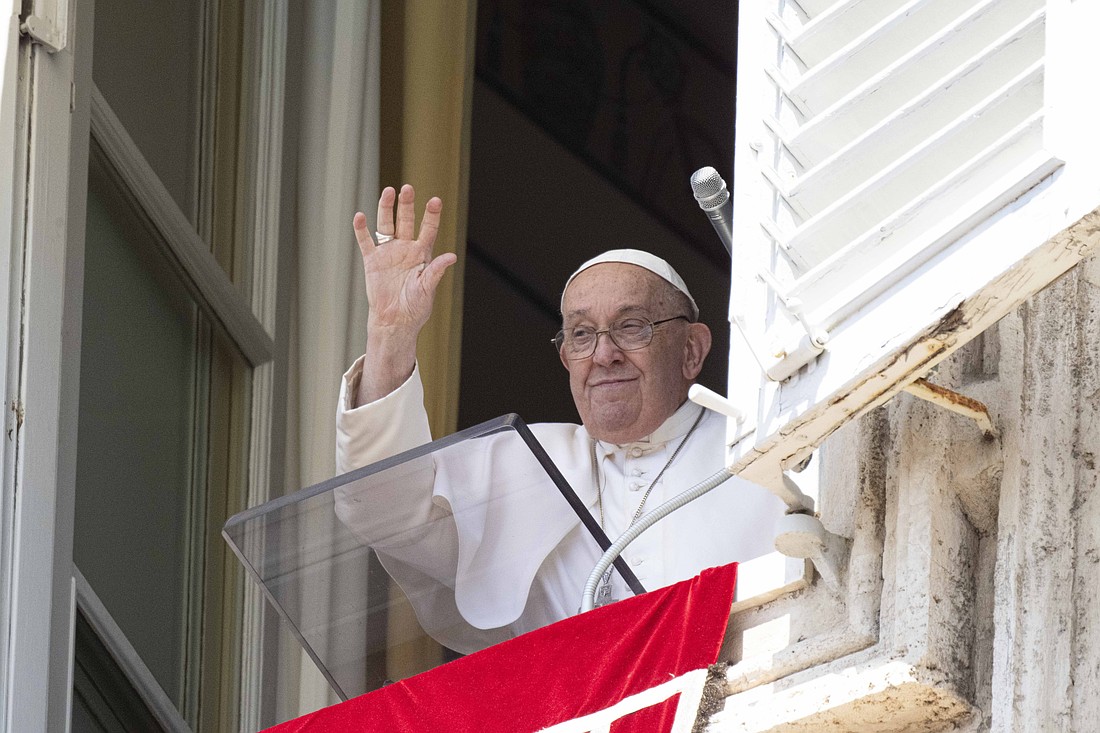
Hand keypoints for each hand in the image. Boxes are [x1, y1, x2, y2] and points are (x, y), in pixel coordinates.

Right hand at [352, 184, 456, 405]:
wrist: (395, 321)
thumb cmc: (415, 308)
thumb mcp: (428, 289)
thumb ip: (436, 271)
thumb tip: (451, 257)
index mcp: (422, 254)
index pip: (428, 229)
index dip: (431, 215)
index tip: (435, 200)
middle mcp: (405, 249)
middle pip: (406, 221)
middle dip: (407, 205)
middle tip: (407, 188)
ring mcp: (388, 253)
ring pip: (386, 225)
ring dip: (386, 209)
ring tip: (388, 192)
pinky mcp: (372, 261)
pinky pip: (366, 242)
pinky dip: (362, 229)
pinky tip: (360, 216)